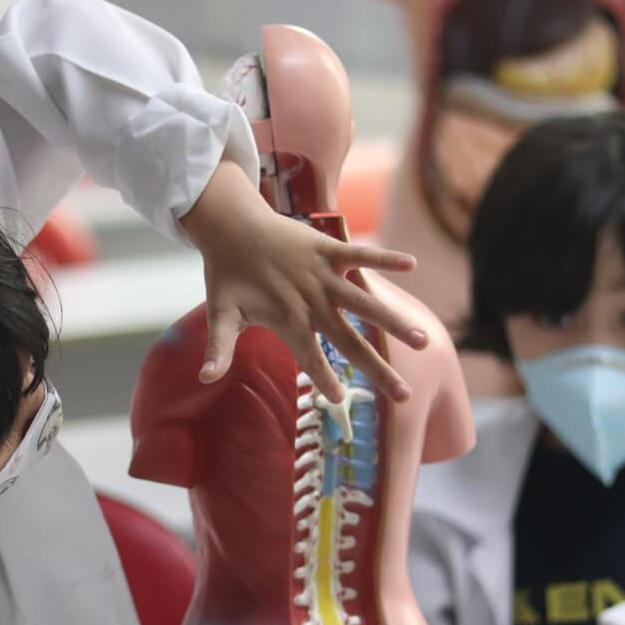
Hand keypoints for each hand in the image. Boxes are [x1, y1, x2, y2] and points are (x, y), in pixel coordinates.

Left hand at [179, 161, 428, 404]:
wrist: (230, 226)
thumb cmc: (227, 274)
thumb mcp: (220, 314)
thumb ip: (218, 348)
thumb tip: (205, 379)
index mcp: (287, 321)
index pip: (310, 358)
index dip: (324, 379)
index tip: (340, 399)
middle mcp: (310, 302)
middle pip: (349, 341)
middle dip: (377, 370)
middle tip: (403, 395)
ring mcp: (322, 276)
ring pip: (363, 303)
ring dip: (393, 321)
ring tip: (420, 340)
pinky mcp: (328, 250)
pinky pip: (360, 255)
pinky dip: (383, 258)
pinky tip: (411, 265)